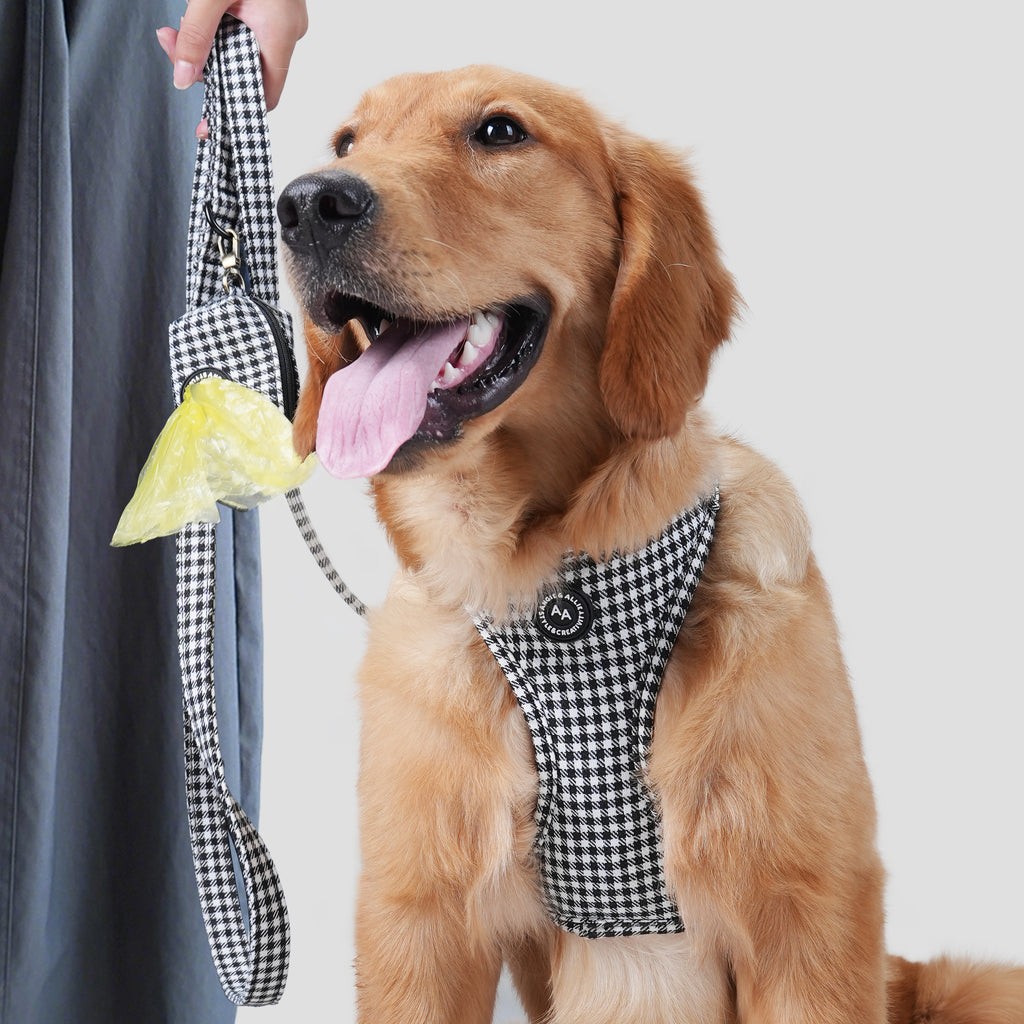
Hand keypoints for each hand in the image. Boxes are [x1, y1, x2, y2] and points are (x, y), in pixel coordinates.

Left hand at [156, 0, 307, 111]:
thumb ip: (195, 34)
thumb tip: (182, 76)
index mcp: (280, 34)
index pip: (263, 94)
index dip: (235, 109)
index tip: (208, 122)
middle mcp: (287, 31)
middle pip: (246, 71)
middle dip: (205, 64)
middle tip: (172, 45)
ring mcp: (283, 18)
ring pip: (242, 49)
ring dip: (208, 42)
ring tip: (180, 23)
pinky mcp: (274, 5)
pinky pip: (247, 30)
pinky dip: (221, 27)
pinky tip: (201, 11)